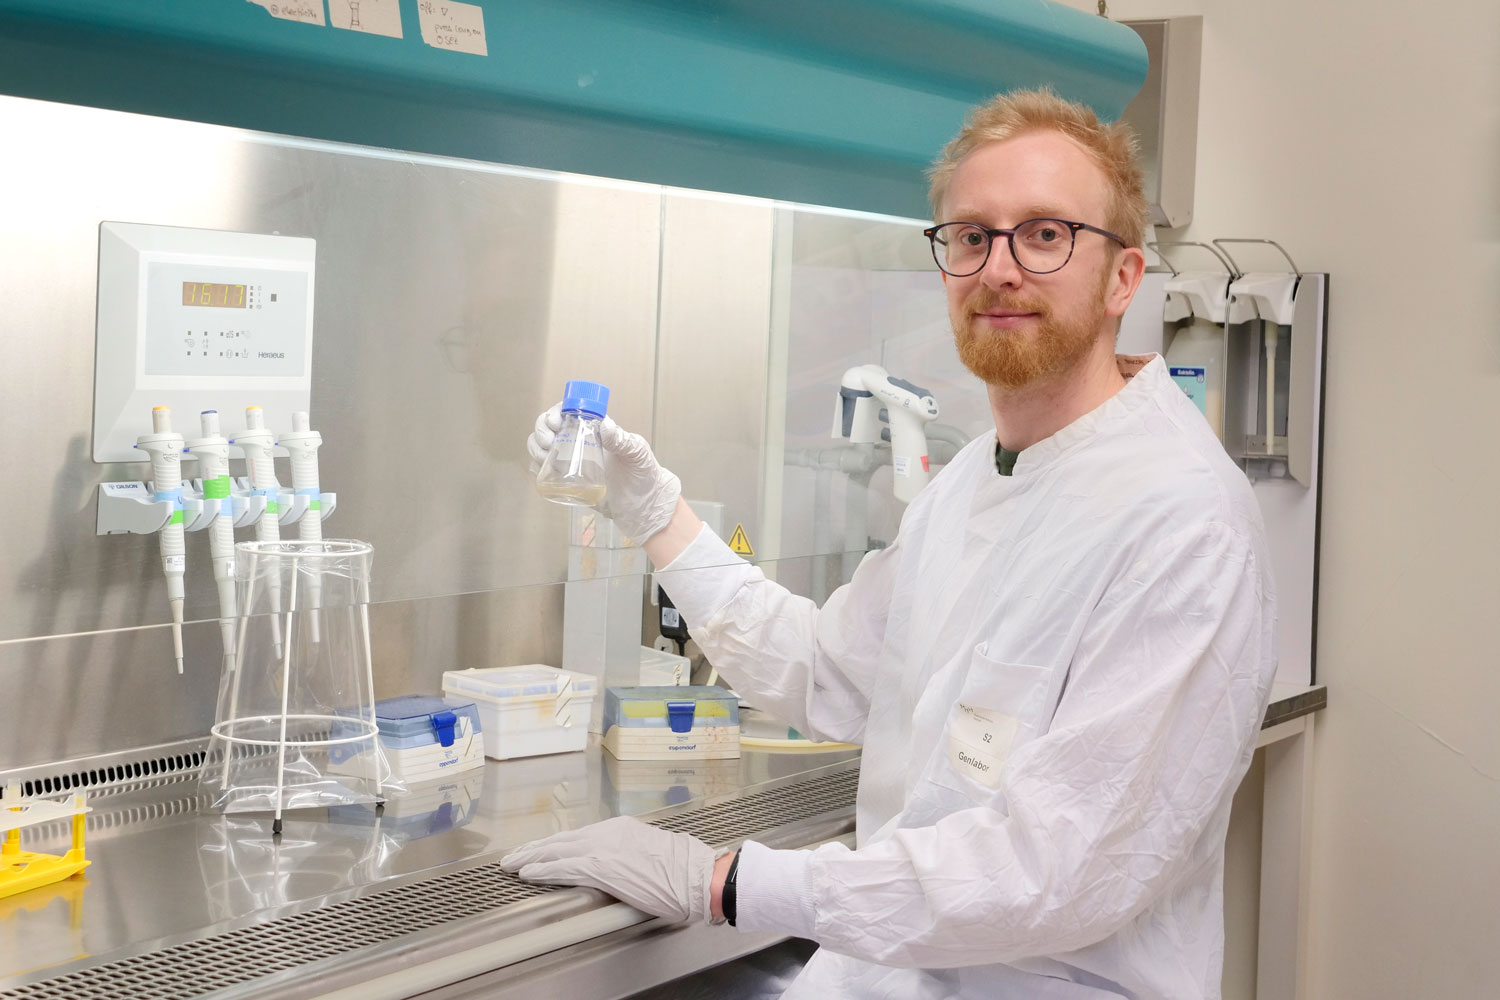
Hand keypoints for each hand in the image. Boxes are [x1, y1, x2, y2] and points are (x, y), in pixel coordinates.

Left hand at [500, 815, 715, 923]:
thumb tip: (619, 863)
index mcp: (620, 829)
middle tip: (514, 854)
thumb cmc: (681, 868)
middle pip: (561, 840)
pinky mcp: (601, 868)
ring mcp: (603, 849)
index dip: (555, 844)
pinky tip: (528, 873)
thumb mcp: (651, 850)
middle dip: (535, 848)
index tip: (540, 849)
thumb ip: (629, 852)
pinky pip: (563, 867)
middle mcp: (607, 834)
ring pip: (556, 850)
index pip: (578, 836)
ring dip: (531, 858)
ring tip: (512, 863)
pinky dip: (542, 870)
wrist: (693, 874)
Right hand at [526, 406, 681, 542]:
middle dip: (541, 429)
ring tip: (544, 455)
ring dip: (535, 446)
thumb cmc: (645, 475)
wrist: (643, 508)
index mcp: (596, 430)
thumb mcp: (637, 454)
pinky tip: (540, 469)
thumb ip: (623, 440)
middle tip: (549, 441)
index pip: (569, 411)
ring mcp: (572, 462)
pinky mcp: (567, 482)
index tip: (556, 422)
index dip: (556, 412)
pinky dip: (536, 467)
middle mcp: (580, 443)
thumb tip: (604, 424)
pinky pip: (544, 470)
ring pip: (542, 446)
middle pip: (549, 427)